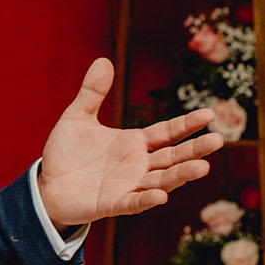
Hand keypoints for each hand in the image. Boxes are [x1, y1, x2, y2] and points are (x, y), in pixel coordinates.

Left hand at [37, 58, 221, 229]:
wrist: (46, 185)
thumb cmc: (66, 153)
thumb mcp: (77, 117)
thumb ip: (92, 92)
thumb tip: (104, 60)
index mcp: (134, 143)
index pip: (167, 132)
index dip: (187, 124)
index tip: (209, 113)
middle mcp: (138, 165)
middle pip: (172, 157)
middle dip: (194, 150)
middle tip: (218, 140)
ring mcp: (128, 185)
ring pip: (161, 180)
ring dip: (180, 175)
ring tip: (202, 167)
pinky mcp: (112, 203)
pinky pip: (133, 202)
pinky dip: (147, 199)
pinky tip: (161, 195)